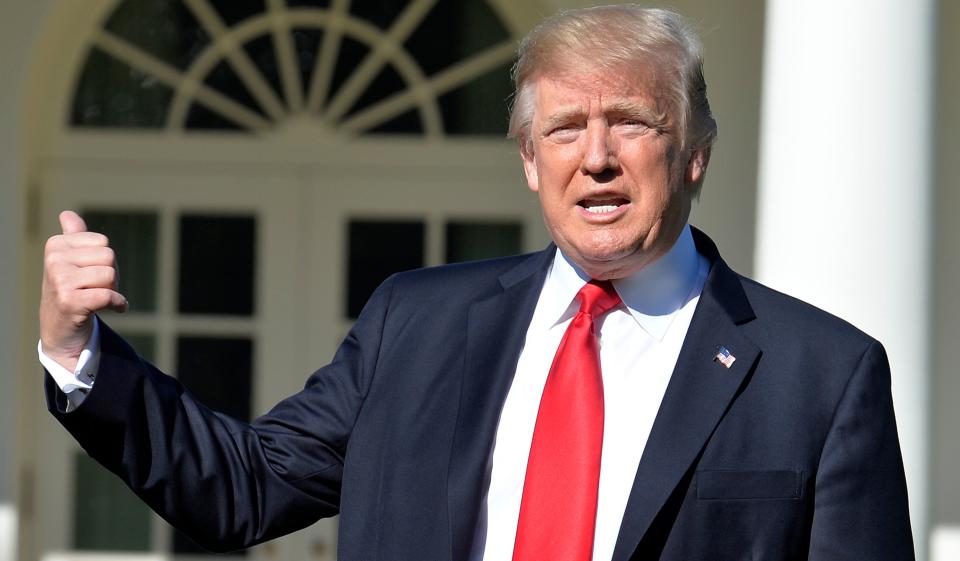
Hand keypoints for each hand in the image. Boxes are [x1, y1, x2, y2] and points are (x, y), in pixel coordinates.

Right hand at [40, 210, 127, 370]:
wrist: (59, 329)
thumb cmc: (70, 290)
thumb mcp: (69, 261)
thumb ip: (72, 236)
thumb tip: (67, 214)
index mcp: (56, 245)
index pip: (103, 242)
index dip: (105, 261)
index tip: (90, 273)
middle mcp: (54, 260)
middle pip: (109, 257)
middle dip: (111, 275)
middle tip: (95, 288)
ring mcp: (60, 280)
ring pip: (110, 275)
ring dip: (113, 290)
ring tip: (97, 298)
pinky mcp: (69, 301)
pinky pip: (108, 295)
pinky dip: (118, 304)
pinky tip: (114, 309)